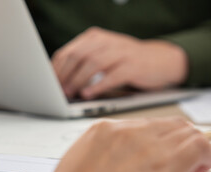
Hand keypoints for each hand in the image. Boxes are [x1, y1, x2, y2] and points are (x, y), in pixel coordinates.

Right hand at [12, 118, 210, 171]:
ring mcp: (151, 143)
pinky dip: (208, 157)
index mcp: (106, 130)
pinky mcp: (169, 160)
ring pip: (189, 132)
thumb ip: (103, 158)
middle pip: (172, 125)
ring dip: (194, 152)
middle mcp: (130, 130)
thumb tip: (116, 166)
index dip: (161, 142)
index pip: (148, 126)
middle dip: (181, 145)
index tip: (159, 159)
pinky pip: (201, 146)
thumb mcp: (80, 165)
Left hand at [52, 27, 188, 99]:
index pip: (69, 51)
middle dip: (64, 74)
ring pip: (93, 64)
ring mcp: (122, 53)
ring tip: (70, 93)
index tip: (48, 83)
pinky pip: (112, 76)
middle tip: (57, 90)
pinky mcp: (134, 66)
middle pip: (78, 55)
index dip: (56, 68)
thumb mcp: (106, 55)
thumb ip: (86, 61)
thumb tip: (60, 80)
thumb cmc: (129, 61)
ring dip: (78, 80)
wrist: (162, 60)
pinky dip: (98, 85)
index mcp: (97, 37)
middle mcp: (108, 42)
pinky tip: (88, 94)